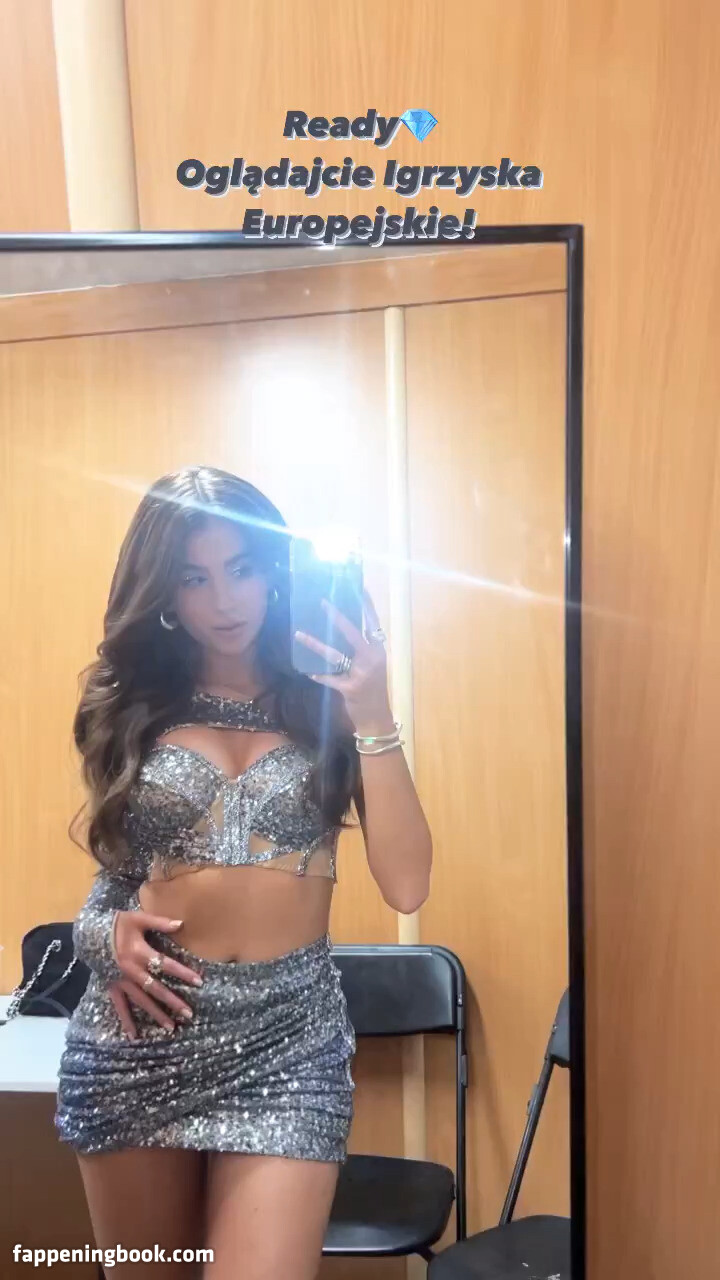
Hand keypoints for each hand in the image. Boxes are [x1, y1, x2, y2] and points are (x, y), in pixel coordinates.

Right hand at [108, 909, 202, 1037]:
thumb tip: (181, 923)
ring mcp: (122, 981)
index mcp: (139, 953)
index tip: (198, 982)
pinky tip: (134, 1036)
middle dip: (172, 1001)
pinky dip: (126, 1021)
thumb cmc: (117, 925)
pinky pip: (120, 1007)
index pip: (165, 965)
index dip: (182, 973)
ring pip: (141, 1001)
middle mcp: (132, 971)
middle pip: (156, 989)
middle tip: (189, 1014)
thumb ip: (159, 922)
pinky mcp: (113, 987)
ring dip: (156, 1014)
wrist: (90, 933)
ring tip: (170, 1027)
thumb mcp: (138, 918)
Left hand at [294, 589, 393, 734]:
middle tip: (322, 602)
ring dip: (315, 644)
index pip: (373, 623)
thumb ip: (361, 650)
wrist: (376, 718)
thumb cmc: (373, 689)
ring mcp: (361, 673)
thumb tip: (342, 630)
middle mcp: (372, 658)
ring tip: (299, 634)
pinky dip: (318, 675)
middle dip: (336, 617)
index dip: (367, 605)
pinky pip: (329, 678)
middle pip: (352, 633)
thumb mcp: (373, 666)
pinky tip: (307, 671)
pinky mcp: (350, 688)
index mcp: (378, 650)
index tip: (359, 586)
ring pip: (335, 654)